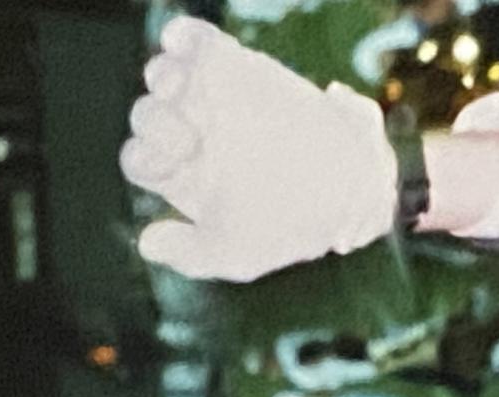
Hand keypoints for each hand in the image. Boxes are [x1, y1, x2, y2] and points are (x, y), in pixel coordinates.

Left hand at [121, 16, 396, 281]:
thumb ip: (192, 256)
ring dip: (166, 78)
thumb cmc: (298, 224)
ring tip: (187, 90)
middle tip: (191, 136)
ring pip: (164, 75)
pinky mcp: (235, 67)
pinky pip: (189, 39)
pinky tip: (193, 57)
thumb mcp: (242, 254)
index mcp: (191, 178)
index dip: (149, 157)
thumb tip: (147, 242)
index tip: (178, 163)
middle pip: (150, 115)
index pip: (144, 159)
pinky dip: (183, 39)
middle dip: (159, 122)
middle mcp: (196, 136)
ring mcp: (212, 98)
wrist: (354, 185)